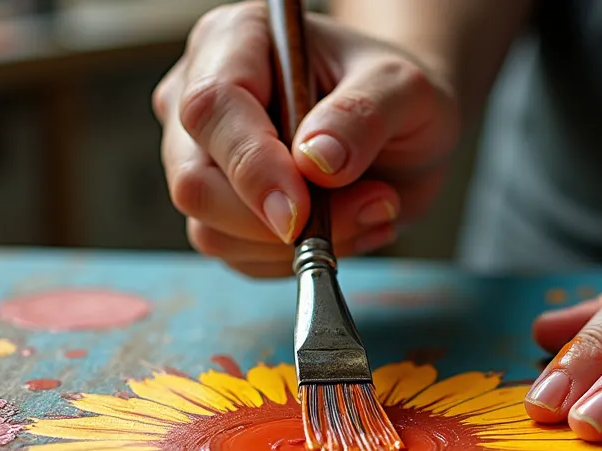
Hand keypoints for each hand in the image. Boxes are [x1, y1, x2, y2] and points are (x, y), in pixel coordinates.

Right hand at [153, 1, 459, 276]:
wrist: (402, 127)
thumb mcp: (405, 88)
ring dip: (300, 244)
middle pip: (195, 181)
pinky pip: (239, 257)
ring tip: (374, 209)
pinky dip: (298, 258)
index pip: (212, 108)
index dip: (252, 167)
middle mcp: (200, 97)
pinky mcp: (218, 210)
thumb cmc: (394, 93)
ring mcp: (202, 158)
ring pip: (213, 231)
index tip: (300, 212)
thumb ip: (362, 115)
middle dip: (277, 221)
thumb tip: (314, 161)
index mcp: (236, 40)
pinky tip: (348, 226)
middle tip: (370, 208)